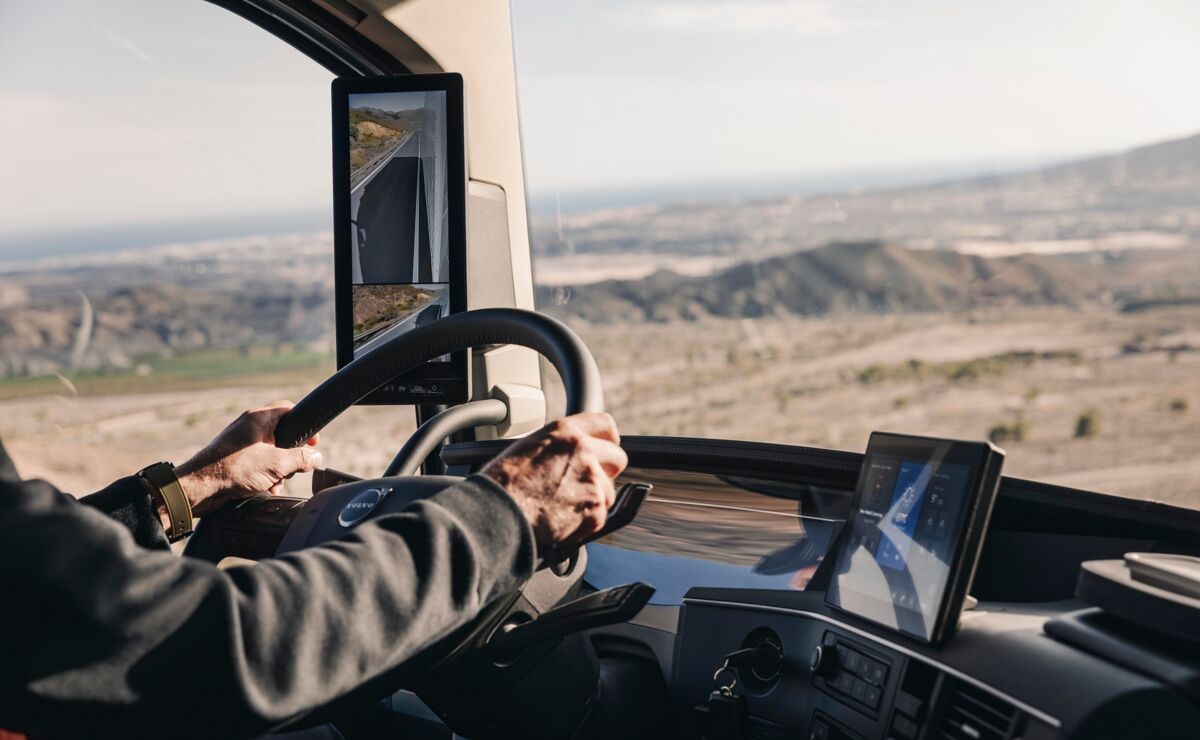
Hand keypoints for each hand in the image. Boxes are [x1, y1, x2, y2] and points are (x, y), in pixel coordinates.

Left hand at [168, 401, 321, 519]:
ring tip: (277, 482)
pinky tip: (266, 487)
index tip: (313, 442)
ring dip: (278, 469)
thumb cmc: (233, 469)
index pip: (289, 409)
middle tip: (294, 467)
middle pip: (282, 434)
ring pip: (271, 451)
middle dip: (291, 455)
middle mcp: (249, 427)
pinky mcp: (234, 457)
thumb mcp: (277, 464)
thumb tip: (317, 457)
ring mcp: (241, 442)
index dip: (304, 424)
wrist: (200, 487)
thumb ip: (301, 459)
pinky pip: (258, 461)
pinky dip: (265, 474)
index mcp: (259, 419)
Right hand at [481, 412, 627, 552]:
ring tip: (563, 507)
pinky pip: (600, 517)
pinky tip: (561, 521)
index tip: (604, 451)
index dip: (607, 441)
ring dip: (592, 501)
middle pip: (617, 459)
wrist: (496, 514)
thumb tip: (567, 453)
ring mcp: (592, 480)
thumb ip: (557, 446)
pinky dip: (585, 523)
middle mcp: (583, 451)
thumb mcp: (527, 447)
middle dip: (604, 473)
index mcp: (565, 432)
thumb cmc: (501, 484)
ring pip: (609, 492)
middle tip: (582, 485)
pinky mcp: (595, 510)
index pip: (605, 425)